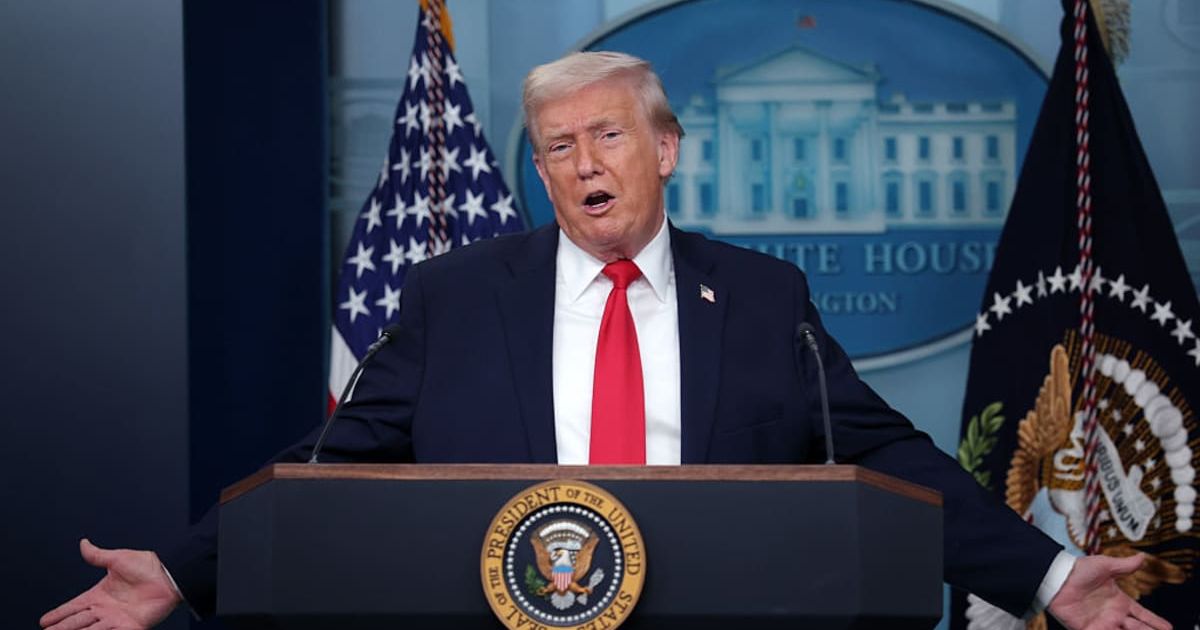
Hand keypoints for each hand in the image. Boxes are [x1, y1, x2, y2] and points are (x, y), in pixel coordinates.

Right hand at [40, 538, 180, 629]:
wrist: (169, 574)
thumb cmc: (147, 566)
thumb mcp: (117, 559)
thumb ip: (98, 555)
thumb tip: (83, 543)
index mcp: (99, 595)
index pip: (73, 606)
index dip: (59, 614)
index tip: (44, 622)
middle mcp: (105, 609)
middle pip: (77, 621)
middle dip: (62, 628)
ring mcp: (116, 619)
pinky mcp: (130, 627)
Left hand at [1047, 554, 1170, 629]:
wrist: (1056, 577)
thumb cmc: (1078, 569)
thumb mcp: (1105, 566)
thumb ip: (1124, 565)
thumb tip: (1142, 557)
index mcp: (1119, 601)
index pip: (1142, 614)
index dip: (1155, 621)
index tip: (1168, 627)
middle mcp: (1113, 614)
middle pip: (1138, 628)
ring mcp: (1101, 623)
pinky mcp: (1087, 629)